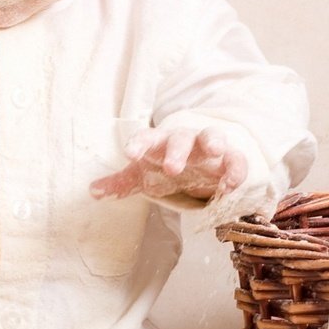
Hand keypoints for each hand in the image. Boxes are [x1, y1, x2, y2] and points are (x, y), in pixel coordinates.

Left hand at [89, 126, 248, 202]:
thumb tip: (93, 192)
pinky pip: (235, 160)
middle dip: (177, 150)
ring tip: (215, 151)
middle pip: (180, 138)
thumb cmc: (162, 164)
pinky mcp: (228, 159)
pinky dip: (235, 169)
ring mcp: (207, 147)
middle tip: (172, 168)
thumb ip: (120, 184)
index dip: (138, 144)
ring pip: (212, 137)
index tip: (130, 154)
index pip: (146, 138)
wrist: (194, 159)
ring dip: (214, 141)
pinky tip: (230, 185)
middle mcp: (183, 140)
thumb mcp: (142, 176)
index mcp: (158, 142)